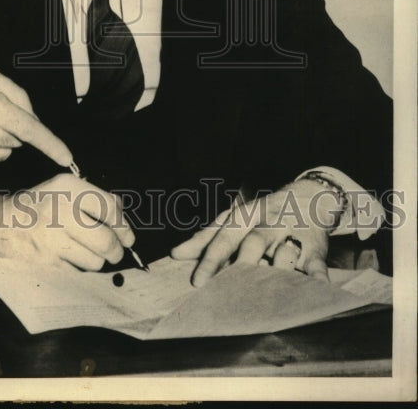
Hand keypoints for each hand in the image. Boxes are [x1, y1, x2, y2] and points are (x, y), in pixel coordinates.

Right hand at [0, 174, 134, 269]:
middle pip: (107, 240)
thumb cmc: (34, 208)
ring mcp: (51, 238)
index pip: (108, 208)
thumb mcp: (60, 190)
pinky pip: (77, 271)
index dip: (123, 225)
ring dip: (94, 260)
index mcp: (66, 187)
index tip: (127, 235)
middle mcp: (59, 210)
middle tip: (115, 251)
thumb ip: (92, 197)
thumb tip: (123, 215)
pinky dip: (77, 269)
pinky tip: (66, 258)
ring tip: (81, 251)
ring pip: (95, 260)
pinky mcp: (45, 262)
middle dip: (116, 250)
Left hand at [170, 178, 337, 286]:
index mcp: (247, 215)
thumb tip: (176, 254)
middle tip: (227, 289)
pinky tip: (313, 291)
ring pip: (284, 254)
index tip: (197, 280)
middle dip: (242, 264)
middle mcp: (269, 223)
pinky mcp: (316, 249)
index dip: (211, 258)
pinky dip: (317, 279)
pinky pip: (316, 265)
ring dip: (276, 273)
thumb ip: (207, 236)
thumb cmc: (263, 213)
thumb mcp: (235, 217)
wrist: (310, 196)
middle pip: (254, 242)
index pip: (225, 236)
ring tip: (264, 296)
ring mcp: (294, 235)